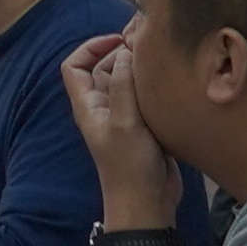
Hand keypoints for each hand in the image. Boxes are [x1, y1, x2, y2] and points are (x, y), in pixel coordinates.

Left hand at [62, 31, 177, 223]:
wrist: (147, 204)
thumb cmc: (129, 167)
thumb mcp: (125, 123)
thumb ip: (124, 86)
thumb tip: (124, 51)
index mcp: (89, 106)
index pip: (74, 66)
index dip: (90, 47)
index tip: (118, 41)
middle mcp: (103, 108)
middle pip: (105, 68)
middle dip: (122, 53)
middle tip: (149, 44)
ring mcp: (124, 117)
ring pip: (128, 81)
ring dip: (141, 69)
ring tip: (163, 58)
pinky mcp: (144, 125)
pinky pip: (145, 97)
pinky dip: (154, 86)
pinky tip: (172, 80)